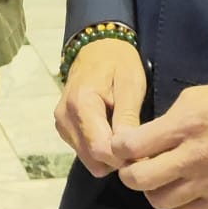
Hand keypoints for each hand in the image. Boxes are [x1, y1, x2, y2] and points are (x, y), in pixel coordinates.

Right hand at [54, 38, 145, 176]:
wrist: (96, 48)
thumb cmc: (118, 62)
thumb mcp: (130, 84)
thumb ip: (127, 116)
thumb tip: (129, 150)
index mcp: (81, 104)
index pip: (100, 149)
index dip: (124, 157)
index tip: (146, 153)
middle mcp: (65, 118)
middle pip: (93, 159)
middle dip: (119, 159)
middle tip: (140, 146)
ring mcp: (62, 125)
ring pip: (89, 160)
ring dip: (110, 157)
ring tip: (127, 136)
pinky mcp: (64, 129)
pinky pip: (85, 153)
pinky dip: (102, 150)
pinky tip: (114, 133)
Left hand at [111, 82, 207, 208]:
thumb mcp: (195, 97)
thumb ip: (166, 120)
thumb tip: (142, 139)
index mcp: (184, 126)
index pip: (132, 146)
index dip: (118, 148)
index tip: (122, 146)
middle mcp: (192, 157)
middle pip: (139, 180)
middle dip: (128, 173)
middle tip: (134, 166)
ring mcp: (207, 183)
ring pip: (159, 200)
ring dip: (152, 190)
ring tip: (158, 178)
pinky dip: (174, 204)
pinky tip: (178, 189)